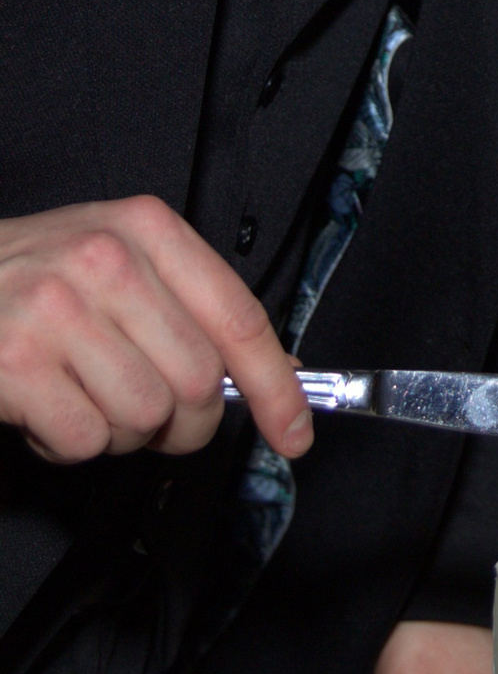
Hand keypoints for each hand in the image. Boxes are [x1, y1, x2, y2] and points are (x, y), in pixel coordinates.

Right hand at [0, 197, 311, 465]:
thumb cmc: (31, 278)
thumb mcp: (115, 260)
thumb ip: (189, 306)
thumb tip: (271, 375)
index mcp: (147, 229)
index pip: (239, 318)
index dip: (276, 387)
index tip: (294, 433)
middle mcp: (106, 260)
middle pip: (199, 381)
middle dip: (185, 423)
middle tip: (151, 420)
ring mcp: (57, 309)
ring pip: (145, 415)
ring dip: (120, 433)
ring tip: (84, 398)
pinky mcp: (16, 362)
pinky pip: (85, 440)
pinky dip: (68, 444)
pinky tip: (45, 407)